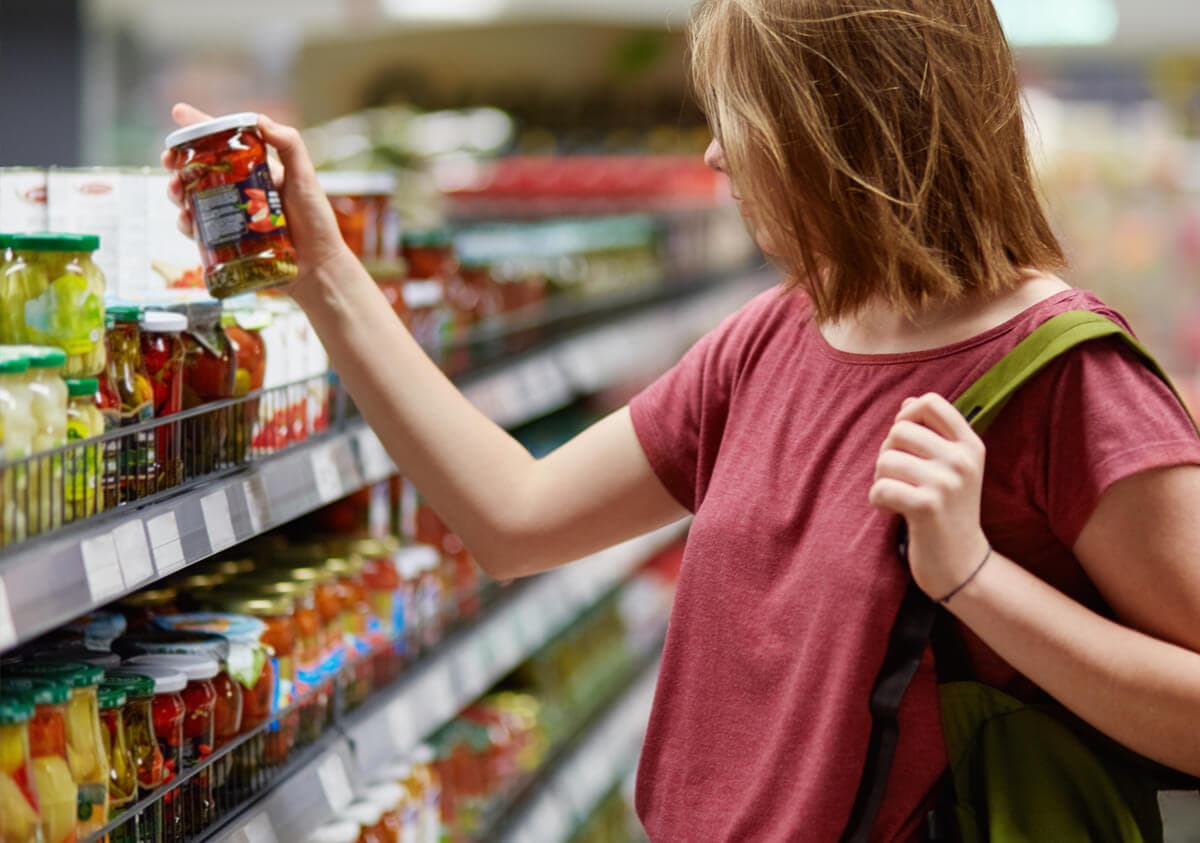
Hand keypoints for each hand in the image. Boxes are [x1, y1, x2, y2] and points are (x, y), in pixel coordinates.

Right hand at [160, 103, 349, 294]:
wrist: (318, 266)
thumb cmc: (316, 221)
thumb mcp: (305, 178)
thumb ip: (289, 145)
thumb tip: (260, 119)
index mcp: (256, 170)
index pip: (224, 143)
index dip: (199, 127)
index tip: (178, 113)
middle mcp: (240, 191)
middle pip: (199, 171)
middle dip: (178, 163)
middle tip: (169, 162)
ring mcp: (233, 216)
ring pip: (193, 199)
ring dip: (176, 192)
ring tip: (176, 192)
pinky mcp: (229, 241)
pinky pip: (200, 230)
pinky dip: (186, 224)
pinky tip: (186, 221)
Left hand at [869, 393, 989, 599]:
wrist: (961, 563)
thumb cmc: (947, 511)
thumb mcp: (951, 469)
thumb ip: (932, 434)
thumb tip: (908, 402)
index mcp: (970, 445)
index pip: (930, 402)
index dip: (906, 416)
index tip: (904, 443)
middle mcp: (962, 459)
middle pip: (899, 430)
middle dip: (888, 453)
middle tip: (898, 479)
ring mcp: (947, 482)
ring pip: (885, 459)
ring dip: (880, 480)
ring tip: (897, 497)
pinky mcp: (927, 506)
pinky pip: (880, 488)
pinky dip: (878, 501)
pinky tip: (892, 513)